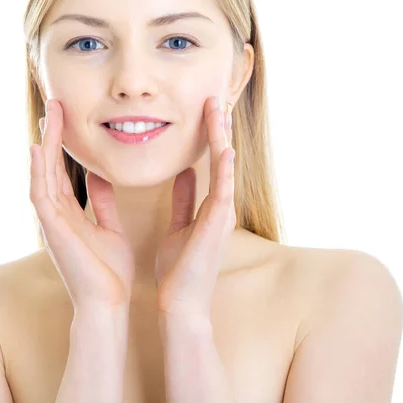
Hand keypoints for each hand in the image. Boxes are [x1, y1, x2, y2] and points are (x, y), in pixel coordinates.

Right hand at [29, 99, 134, 310]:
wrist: (108, 304)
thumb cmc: (109, 271)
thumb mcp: (109, 228)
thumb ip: (103, 203)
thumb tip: (100, 178)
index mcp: (70, 213)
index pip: (62, 171)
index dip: (62, 144)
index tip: (66, 118)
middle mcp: (57, 214)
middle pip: (49, 166)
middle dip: (51, 135)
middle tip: (54, 104)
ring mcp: (51, 222)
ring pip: (42, 174)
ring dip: (44, 144)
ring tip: (48, 115)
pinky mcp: (52, 230)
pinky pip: (40, 195)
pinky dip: (37, 172)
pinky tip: (36, 150)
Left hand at [155, 96, 235, 319]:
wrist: (179, 303)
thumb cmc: (178, 268)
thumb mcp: (178, 226)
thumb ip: (183, 200)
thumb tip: (186, 174)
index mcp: (209, 206)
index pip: (211, 162)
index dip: (208, 136)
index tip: (204, 111)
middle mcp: (220, 206)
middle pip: (221, 159)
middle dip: (217, 129)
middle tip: (213, 99)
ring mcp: (222, 215)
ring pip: (224, 169)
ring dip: (221, 139)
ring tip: (218, 111)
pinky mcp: (217, 226)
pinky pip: (222, 192)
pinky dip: (225, 170)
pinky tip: (224, 148)